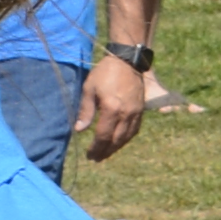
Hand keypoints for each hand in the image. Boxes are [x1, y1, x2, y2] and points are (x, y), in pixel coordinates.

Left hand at [73, 54, 146, 168]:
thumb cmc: (105, 72)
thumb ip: (85, 111)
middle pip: (116, 140)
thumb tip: (79, 130)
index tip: (89, 155)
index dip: (96, 148)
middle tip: (97, 159)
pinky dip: (126, 139)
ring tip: (107, 153)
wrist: (127, 60)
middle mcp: (126, 114)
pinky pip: (135, 130)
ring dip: (116, 148)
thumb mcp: (89, 88)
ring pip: (126, 137)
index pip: (103, 136)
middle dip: (105, 151)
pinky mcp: (141, 110)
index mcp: (111, 109)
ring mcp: (135, 113)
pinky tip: (119, 141)